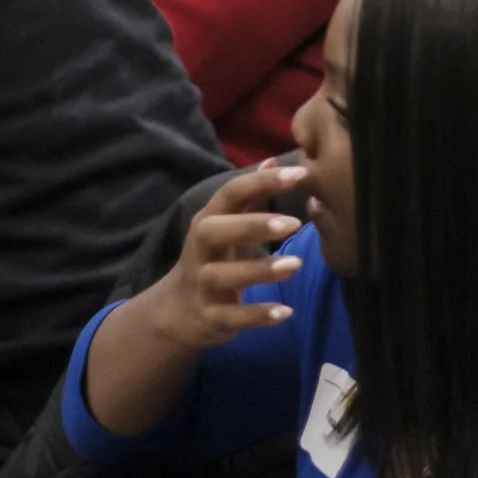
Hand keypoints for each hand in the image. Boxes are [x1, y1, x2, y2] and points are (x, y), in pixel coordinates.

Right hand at [148, 163, 307, 350]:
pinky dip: (257, 316)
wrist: (177, 310)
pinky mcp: (210, 317)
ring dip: (261, 270)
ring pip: (225, 275)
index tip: (299, 174)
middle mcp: (200, 250)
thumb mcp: (226, 225)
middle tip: (294, 223)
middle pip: (216, 231)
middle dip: (253, 225)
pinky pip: (232, 317)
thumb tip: (273, 159)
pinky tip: (286, 312)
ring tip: (296, 265)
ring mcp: (202, 285)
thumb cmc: (213, 257)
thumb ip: (250, 196)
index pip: (230, 194)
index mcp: (208, 221)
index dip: (262, 181)